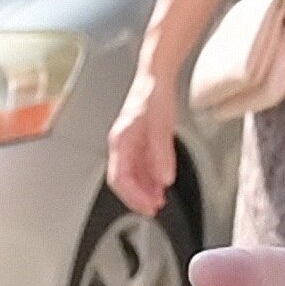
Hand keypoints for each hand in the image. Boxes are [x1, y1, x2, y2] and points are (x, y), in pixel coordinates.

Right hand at [106, 71, 194, 220]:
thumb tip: (164, 179)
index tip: (149, 207)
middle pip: (123, 180)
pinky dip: (149, 178)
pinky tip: (160, 183)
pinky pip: (139, 166)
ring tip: (159, 199)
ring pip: (132, 175)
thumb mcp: (162, 127)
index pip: (120, 179)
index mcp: (120, 141)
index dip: (134, 197)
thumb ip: (162, 155)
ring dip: (144, 189)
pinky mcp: (137, 141)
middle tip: (154, 208)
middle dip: (138, 197)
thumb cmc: (154, 95)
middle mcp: (121, 145)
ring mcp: (128, 144)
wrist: (155, 77)